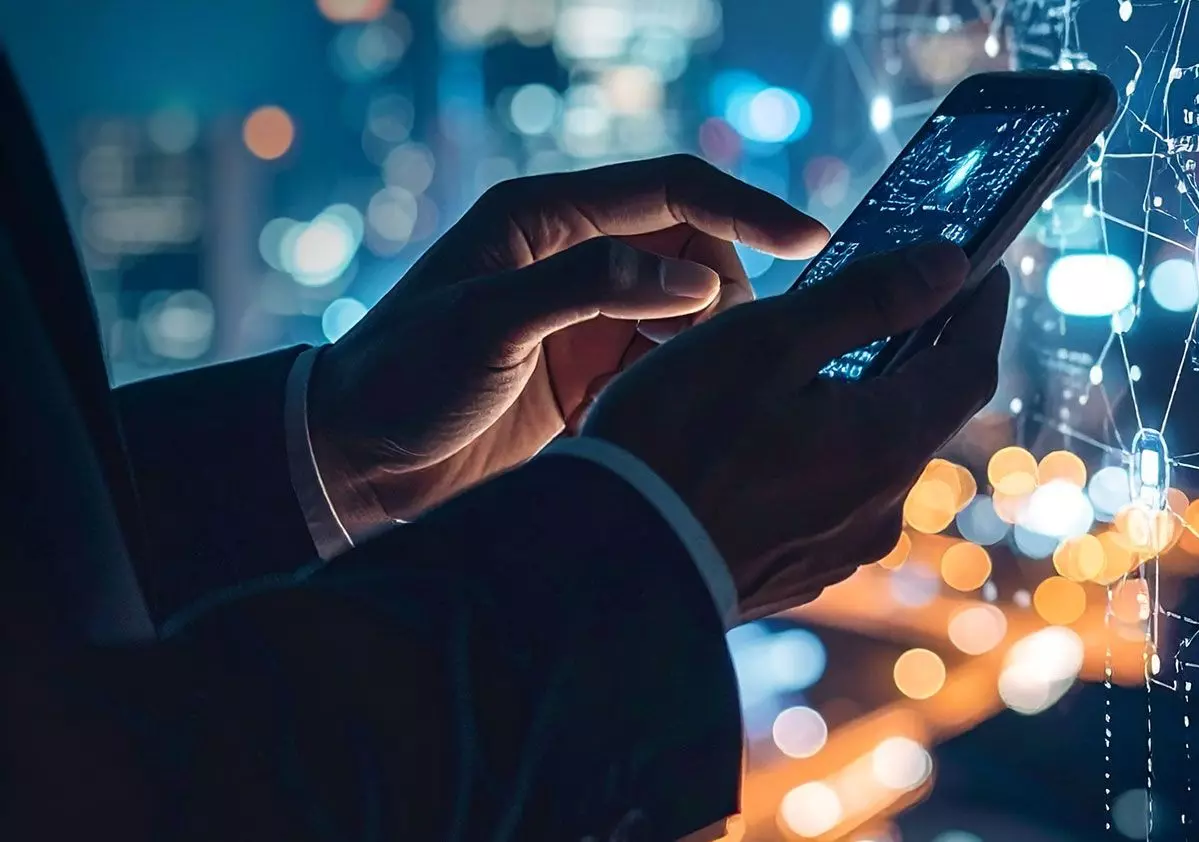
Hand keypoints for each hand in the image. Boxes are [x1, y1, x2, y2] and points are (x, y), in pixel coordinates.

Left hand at [309, 155, 828, 532]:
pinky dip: (671, 395)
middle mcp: (575, 258)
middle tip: (704, 366)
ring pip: (693, 319)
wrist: (351, 468)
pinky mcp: (593, 377)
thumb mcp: (487, 324)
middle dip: (719, 305)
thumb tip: (698, 285)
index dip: (748, 208)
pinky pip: (669, 371)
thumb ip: (591, 288)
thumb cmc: (400, 381)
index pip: (674, 190)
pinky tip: (633, 426)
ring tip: (650, 402)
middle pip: (698, 255)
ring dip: (695, 358)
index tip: (812, 241)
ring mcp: (588, 319)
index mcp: (547, 219)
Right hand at [582, 242, 1007, 621]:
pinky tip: (770, 431)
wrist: (602, 571)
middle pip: (926, 413)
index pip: (971, 366)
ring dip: (863, 404)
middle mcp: (883, 509)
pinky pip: (833, 497)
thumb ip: (867, 299)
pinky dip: (823, 451)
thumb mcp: (768, 341)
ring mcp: (842, 551)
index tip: (980, 266)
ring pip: (875, 457)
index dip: (980, 309)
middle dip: (917, 352)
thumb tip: (951, 265)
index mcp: (887, 445)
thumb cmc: (675, 441)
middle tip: (891, 297)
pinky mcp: (799, 573)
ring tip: (815, 359)